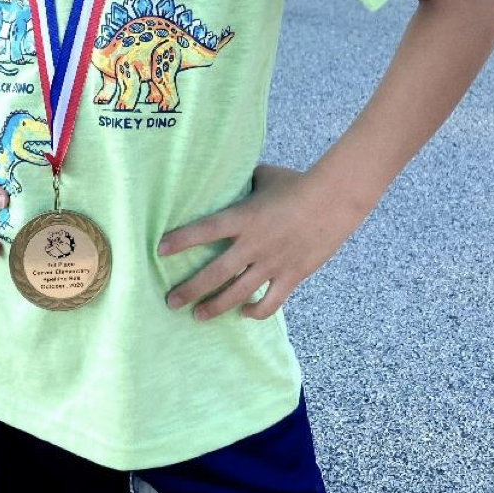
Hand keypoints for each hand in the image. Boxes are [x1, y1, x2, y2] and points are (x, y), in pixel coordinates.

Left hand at [157, 163, 367, 321]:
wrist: (334, 199)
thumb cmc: (297, 183)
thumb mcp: (264, 176)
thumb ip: (242, 181)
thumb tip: (226, 176)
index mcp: (244, 217)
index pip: (205, 230)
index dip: (181, 240)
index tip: (159, 250)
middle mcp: (254, 244)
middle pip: (215, 272)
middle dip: (189, 289)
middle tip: (170, 301)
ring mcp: (273, 263)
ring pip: (238, 293)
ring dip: (215, 307)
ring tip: (198, 315)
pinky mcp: (292, 275)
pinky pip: (270, 302)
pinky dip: (256, 311)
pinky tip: (244, 313)